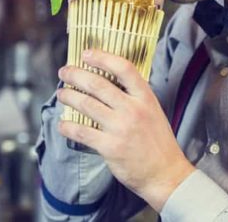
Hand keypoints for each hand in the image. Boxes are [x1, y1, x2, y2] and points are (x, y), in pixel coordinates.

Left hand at [57, 49, 194, 211]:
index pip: (124, 68)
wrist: (165, 173)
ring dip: (69, 96)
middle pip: (98, 84)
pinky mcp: (110, 147)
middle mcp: (133, 109)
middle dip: (76, 75)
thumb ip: (134, 97)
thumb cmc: (158, 142)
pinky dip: (68, 127)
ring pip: (87, 105)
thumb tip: (108, 82)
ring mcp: (120, 128)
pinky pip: (82, 132)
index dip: (103, 58)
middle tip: (64, 72)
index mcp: (145, 97)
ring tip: (62, 93)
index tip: (86, 53)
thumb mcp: (153, 111)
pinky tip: (62, 124)